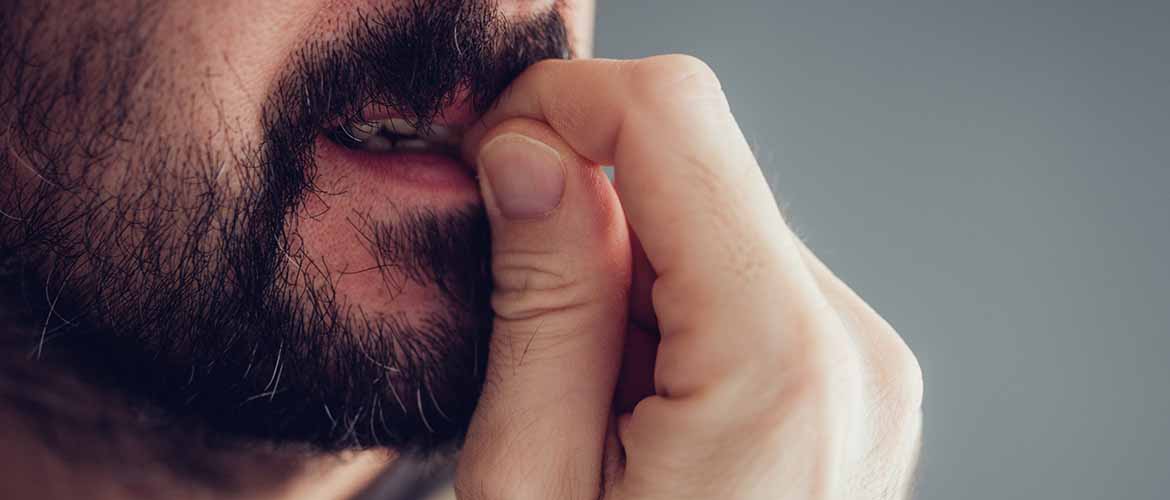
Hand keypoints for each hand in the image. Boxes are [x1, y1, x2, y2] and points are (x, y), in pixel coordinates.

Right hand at [454, 55, 922, 499]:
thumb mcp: (536, 481)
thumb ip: (542, 305)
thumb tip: (528, 158)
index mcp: (779, 366)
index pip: (674, 118)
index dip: (564, 103)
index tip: (496, 148)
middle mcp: (851, 354)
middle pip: (694, 176)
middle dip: (589, 220)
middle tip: (530, 326)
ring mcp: (865, 373)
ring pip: (714, 234)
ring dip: (628, 287)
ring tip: (597, 411)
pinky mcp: (854, 390)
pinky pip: (746, 294)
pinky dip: (672, 325)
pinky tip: (643, 416)